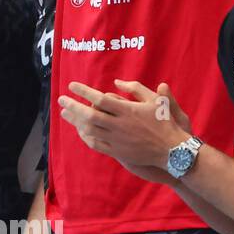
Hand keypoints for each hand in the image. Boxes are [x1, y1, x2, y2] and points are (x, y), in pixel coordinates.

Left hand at [58, 79, 188, 171]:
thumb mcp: (156, 100)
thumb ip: (136, 88)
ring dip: (75, 121)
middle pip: (89, 115)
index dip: (83, 91)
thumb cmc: (165, 122)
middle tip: (61, 100)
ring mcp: (117, 140)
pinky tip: (79, 130)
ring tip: (65, 114)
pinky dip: (85, 136)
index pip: (99, 99)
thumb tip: (117, 81)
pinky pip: (96, 143)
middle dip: (72, 106)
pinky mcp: (118, 151)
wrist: (172, 150)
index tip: (72, 86)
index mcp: (128, 110)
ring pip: (90, 130)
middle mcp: (119, 125)